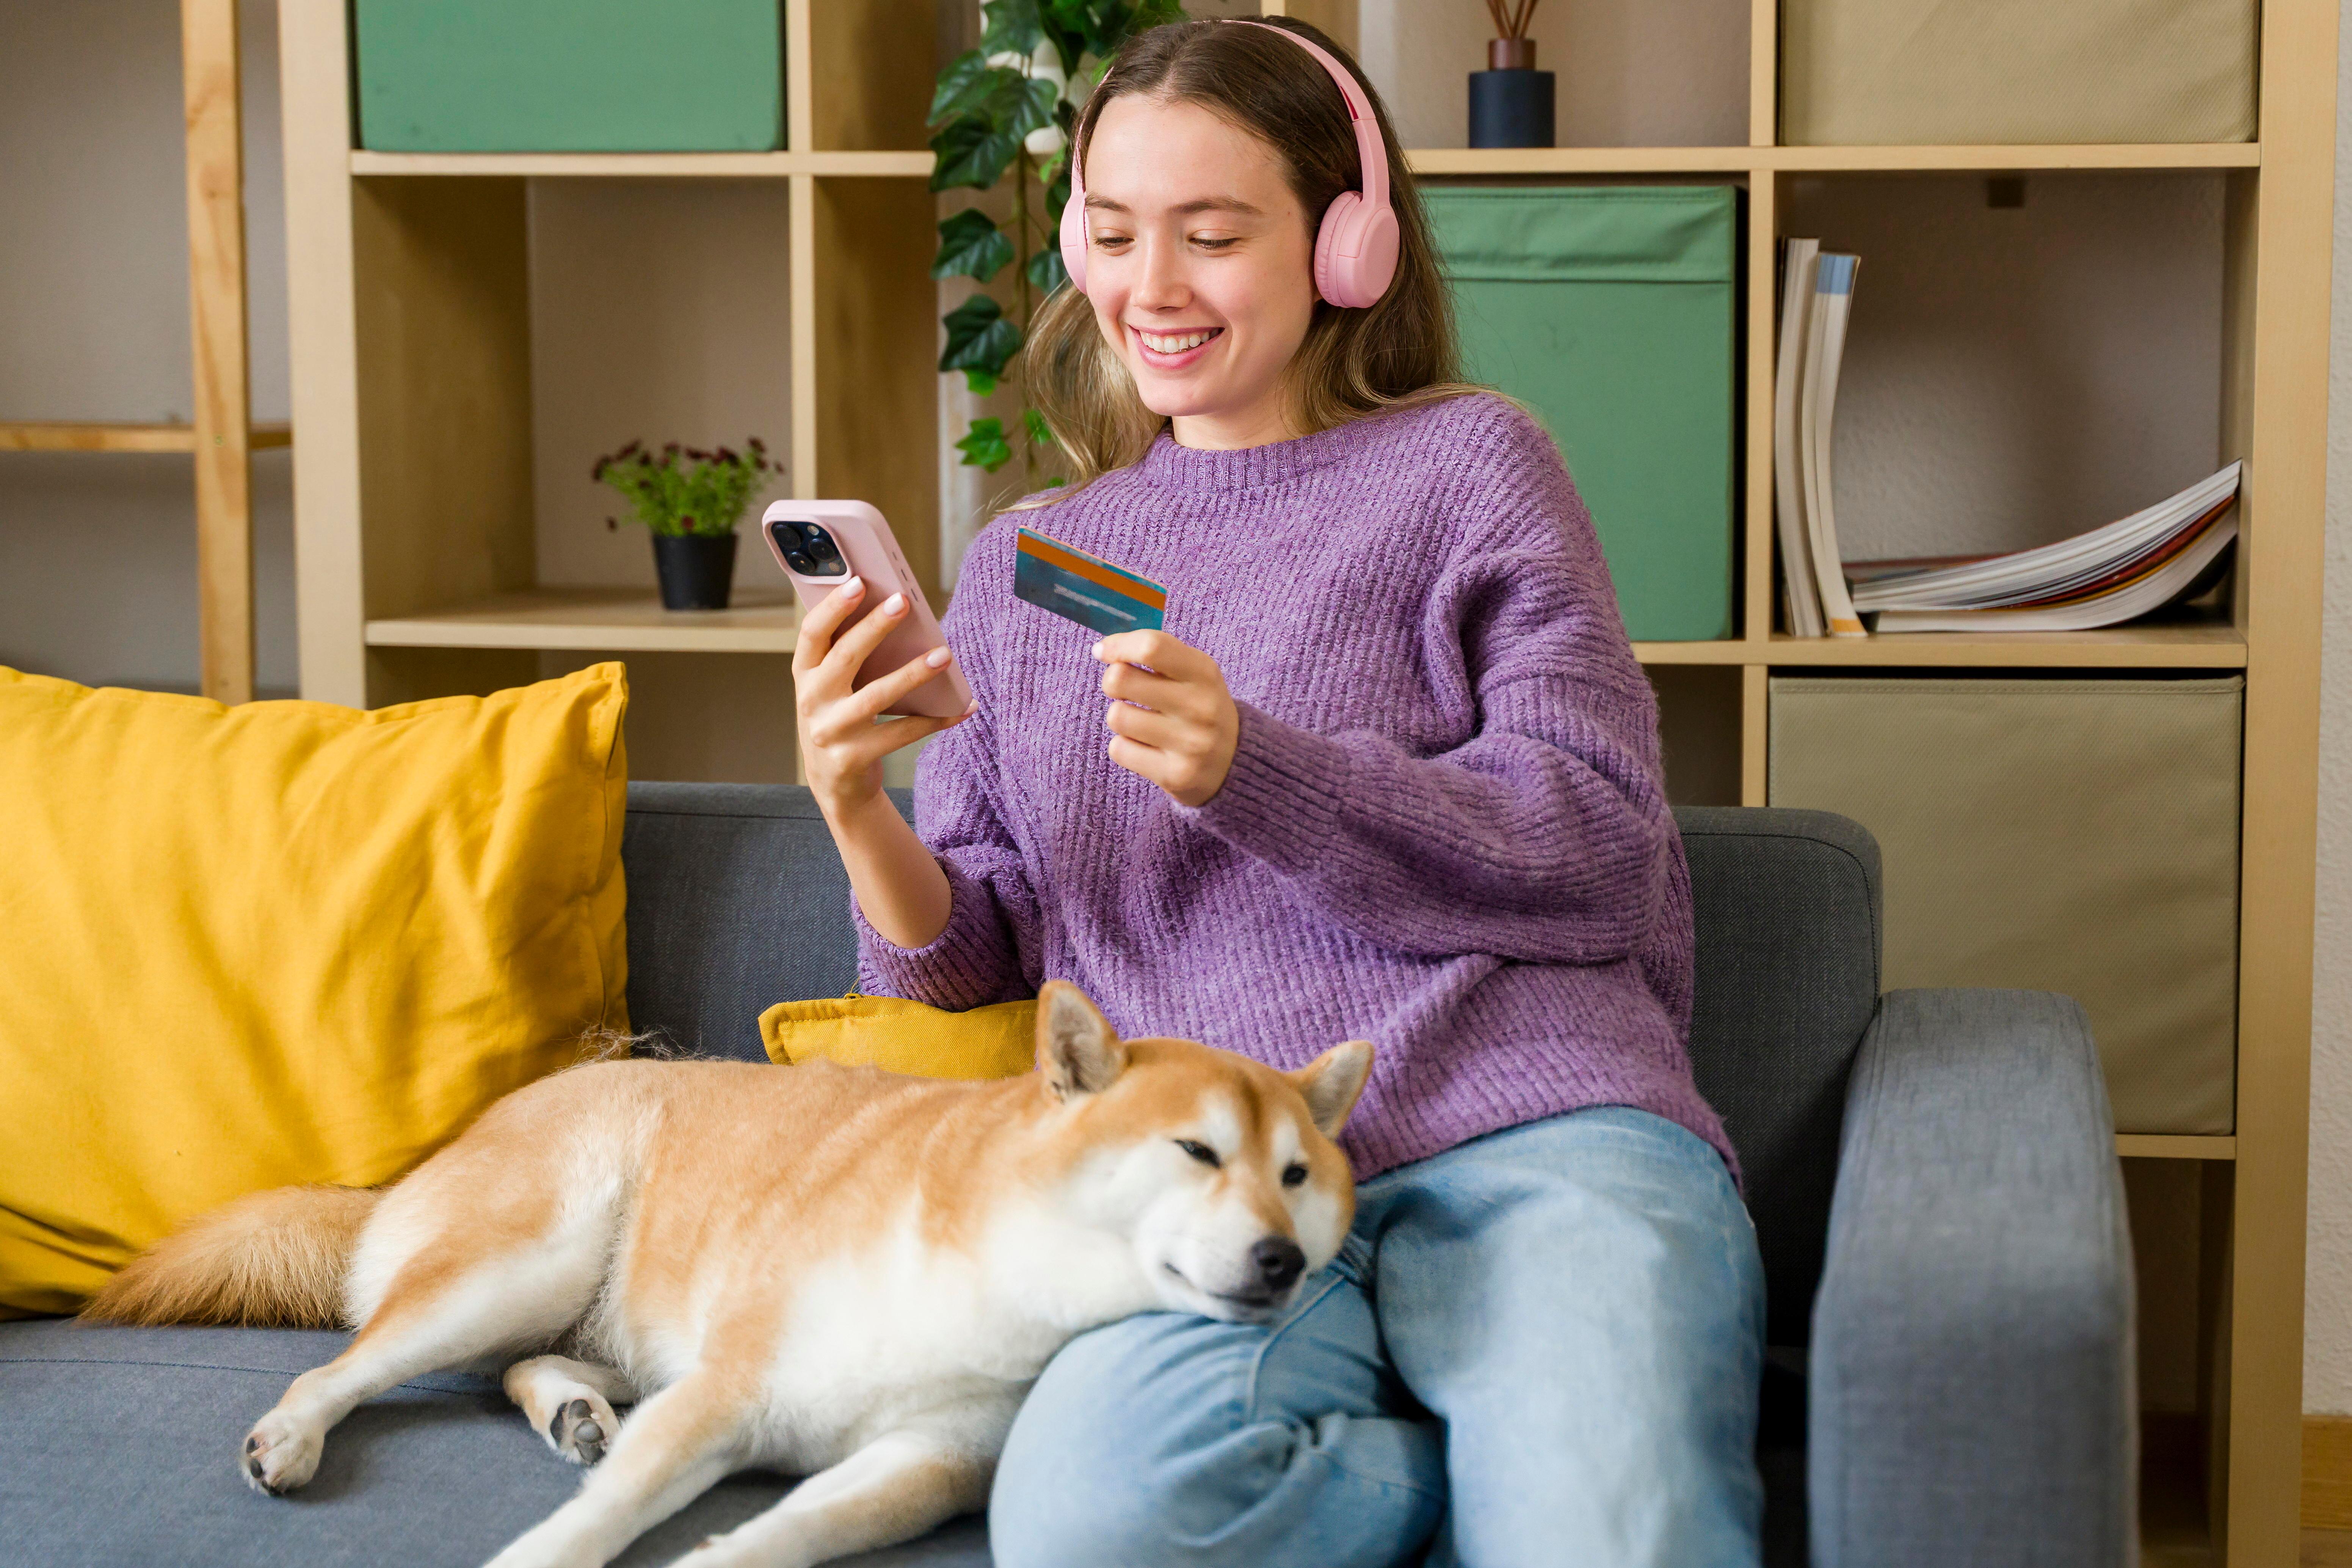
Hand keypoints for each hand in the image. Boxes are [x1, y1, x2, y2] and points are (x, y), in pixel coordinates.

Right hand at [794, 577, 972, 819]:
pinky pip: (903, 733)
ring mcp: (831, 732)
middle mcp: (812, 702)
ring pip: (877, 696)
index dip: (834, 608)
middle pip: (845, 657)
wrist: (835, 784)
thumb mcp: (831, 689)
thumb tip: (892, 614)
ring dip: (913, 673)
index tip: (859, 582)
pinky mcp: (854, 758)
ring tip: (943, 654)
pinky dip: (937, 719)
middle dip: (875, 626)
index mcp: (804, 676)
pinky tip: (963, 707)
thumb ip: (847, 657)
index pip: (812, 634)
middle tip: (903, 601)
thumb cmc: (840, 719)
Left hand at [1095, 631, 1238, 807]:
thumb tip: (1102, 649)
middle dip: (1113, 682)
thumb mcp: (1193, 672)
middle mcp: (1200, 707)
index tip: (1104, 652)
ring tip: (1142, 722)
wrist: (1232, 763)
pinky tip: (1147, 747)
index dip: (1118, 646)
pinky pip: (1119, 750)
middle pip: (1121, 679)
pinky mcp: (1174, 775)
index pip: (1151, 647)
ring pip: (1117, 717)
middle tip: (1124, 689)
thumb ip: (1156, 653)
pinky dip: (1125, 747)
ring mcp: (1189, 744)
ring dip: (1121, 717)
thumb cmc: (1199, 706)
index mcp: (1204, 673)